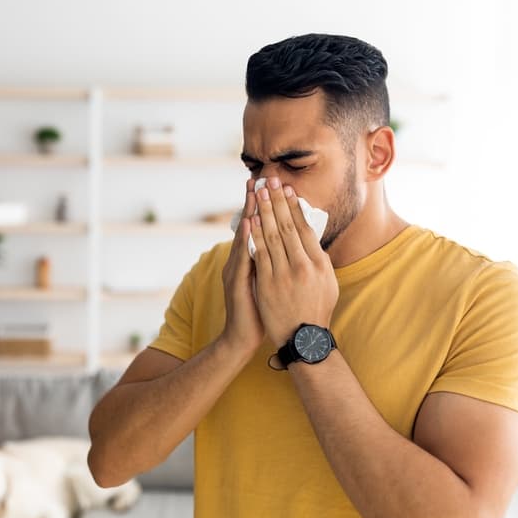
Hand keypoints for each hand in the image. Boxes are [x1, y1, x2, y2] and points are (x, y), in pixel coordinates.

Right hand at [217, 178, 264, 357]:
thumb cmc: (259, 312)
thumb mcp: (266, 282)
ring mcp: (235, 271)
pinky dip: (246, 239)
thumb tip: (283, 247)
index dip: (260, 208)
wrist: (243, 338)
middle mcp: (238, 262)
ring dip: (248, 214)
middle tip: (257, 179)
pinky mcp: (235, 282)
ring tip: (253, 194)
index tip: (266, 187)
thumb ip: (269, 264)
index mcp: (247, 261)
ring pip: (243, 237)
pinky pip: (242, 257)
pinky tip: (250, 225)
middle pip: (247, 227)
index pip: (255, 229)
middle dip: (253, 202)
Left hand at [250, 177, 338, 348]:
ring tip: (258, 192)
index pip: (305, 228)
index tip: (287, 189)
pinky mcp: (267, 284)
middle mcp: (304, 266)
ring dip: (264, 211)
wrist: (303, 339)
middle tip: (269, 180)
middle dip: (276, 201)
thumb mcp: (327, 284)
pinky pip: (260, 254)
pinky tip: (251, 221)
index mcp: (320, 264)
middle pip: (287, 226)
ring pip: (272, 236)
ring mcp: (285, 275)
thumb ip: (319, 261)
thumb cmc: (316, 310)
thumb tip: (313, 240)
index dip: (294, 207)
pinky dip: (255, 235)